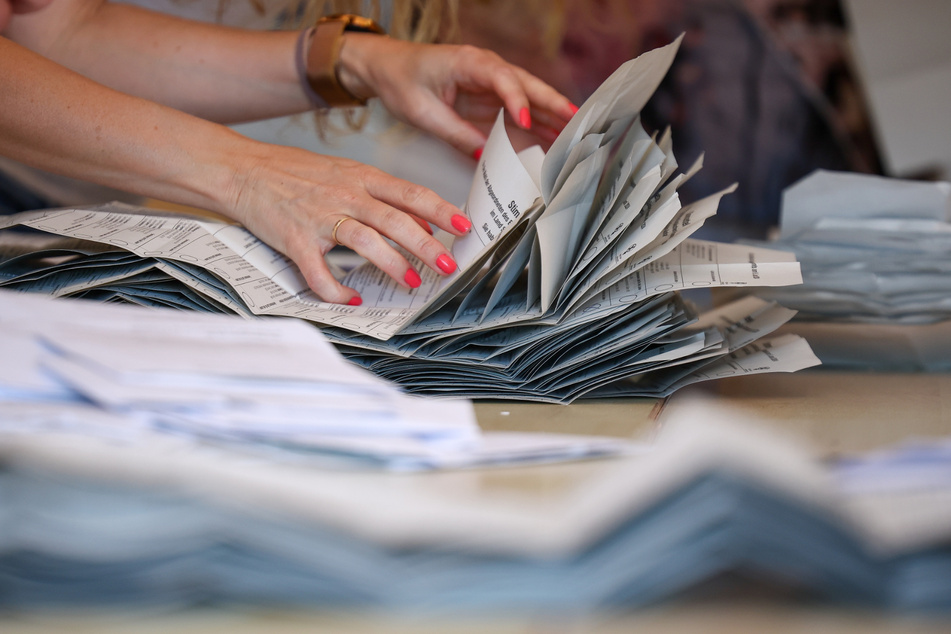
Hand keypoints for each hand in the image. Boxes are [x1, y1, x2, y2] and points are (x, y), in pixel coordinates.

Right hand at [227, 139, 471, 305]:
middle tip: (447, 265)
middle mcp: (344, 194)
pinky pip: (318, 270)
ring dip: (391, 263)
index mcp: (361, 177)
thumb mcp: (345, 173)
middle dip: (426, 245)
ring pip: (363, 240)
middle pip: (394, 219)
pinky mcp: (295, 239)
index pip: (409, 193)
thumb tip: (424, 223)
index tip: (465, 225)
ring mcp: (319, 216)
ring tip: (410, 281)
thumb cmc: (295, 173)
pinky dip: (335, 289)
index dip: (440, 210)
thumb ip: (383, 197)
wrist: (242, 169)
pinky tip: (350, 298)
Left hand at [337, 35, 577, 157]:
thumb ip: (456, 133)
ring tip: (574, 133)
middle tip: (575, 121)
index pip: (503, 78)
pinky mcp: (488, 97)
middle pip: (526, 84)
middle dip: (552, 103)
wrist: (386, 68)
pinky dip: (535, 121)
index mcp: (469, 62)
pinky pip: (516, 108)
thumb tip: (484, 155)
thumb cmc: (401, 80)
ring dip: (550, 114)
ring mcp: (490, 82)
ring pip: (527, 97)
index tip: (524, 121)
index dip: (517, 100)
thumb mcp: (423, 112)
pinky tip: (551, 136)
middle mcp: (486, 68)